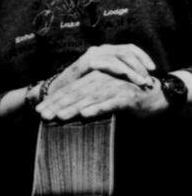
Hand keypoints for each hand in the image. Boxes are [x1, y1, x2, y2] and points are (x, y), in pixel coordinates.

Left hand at [38, 73, 167, 121]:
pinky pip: (111, 102)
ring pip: (90, 97)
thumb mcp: (106, 98)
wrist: (158, 95)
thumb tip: (67, 112)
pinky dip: (98, 108)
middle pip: (76, 92)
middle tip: (42, 115)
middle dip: (57, 104)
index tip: (38, 111)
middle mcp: (103, 80)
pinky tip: (85, 114)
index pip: (71, 89)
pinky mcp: (128, 96)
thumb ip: (89, 101)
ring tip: (58, 116)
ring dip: (73, 107)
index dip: (54, 100)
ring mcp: (115, 87)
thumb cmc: (129, 98)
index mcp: (95, 79)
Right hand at [48, 44, 155, 93]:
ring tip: (143, 81)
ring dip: (134, 68)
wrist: (53, 93)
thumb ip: (111, 78)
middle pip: (127, 50)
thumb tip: (132, 82)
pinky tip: (132, 78)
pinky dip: (122, 70)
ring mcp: (93, 54)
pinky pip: (110, 63)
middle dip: (141, 63)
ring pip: (121, 56)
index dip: (142, 57)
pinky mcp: (87, 61)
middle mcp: (99, 50)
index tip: (153, 69)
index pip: (128, 50)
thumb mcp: (98, 82)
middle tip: (151, 76)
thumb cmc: (76, 91)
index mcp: (104, 53)